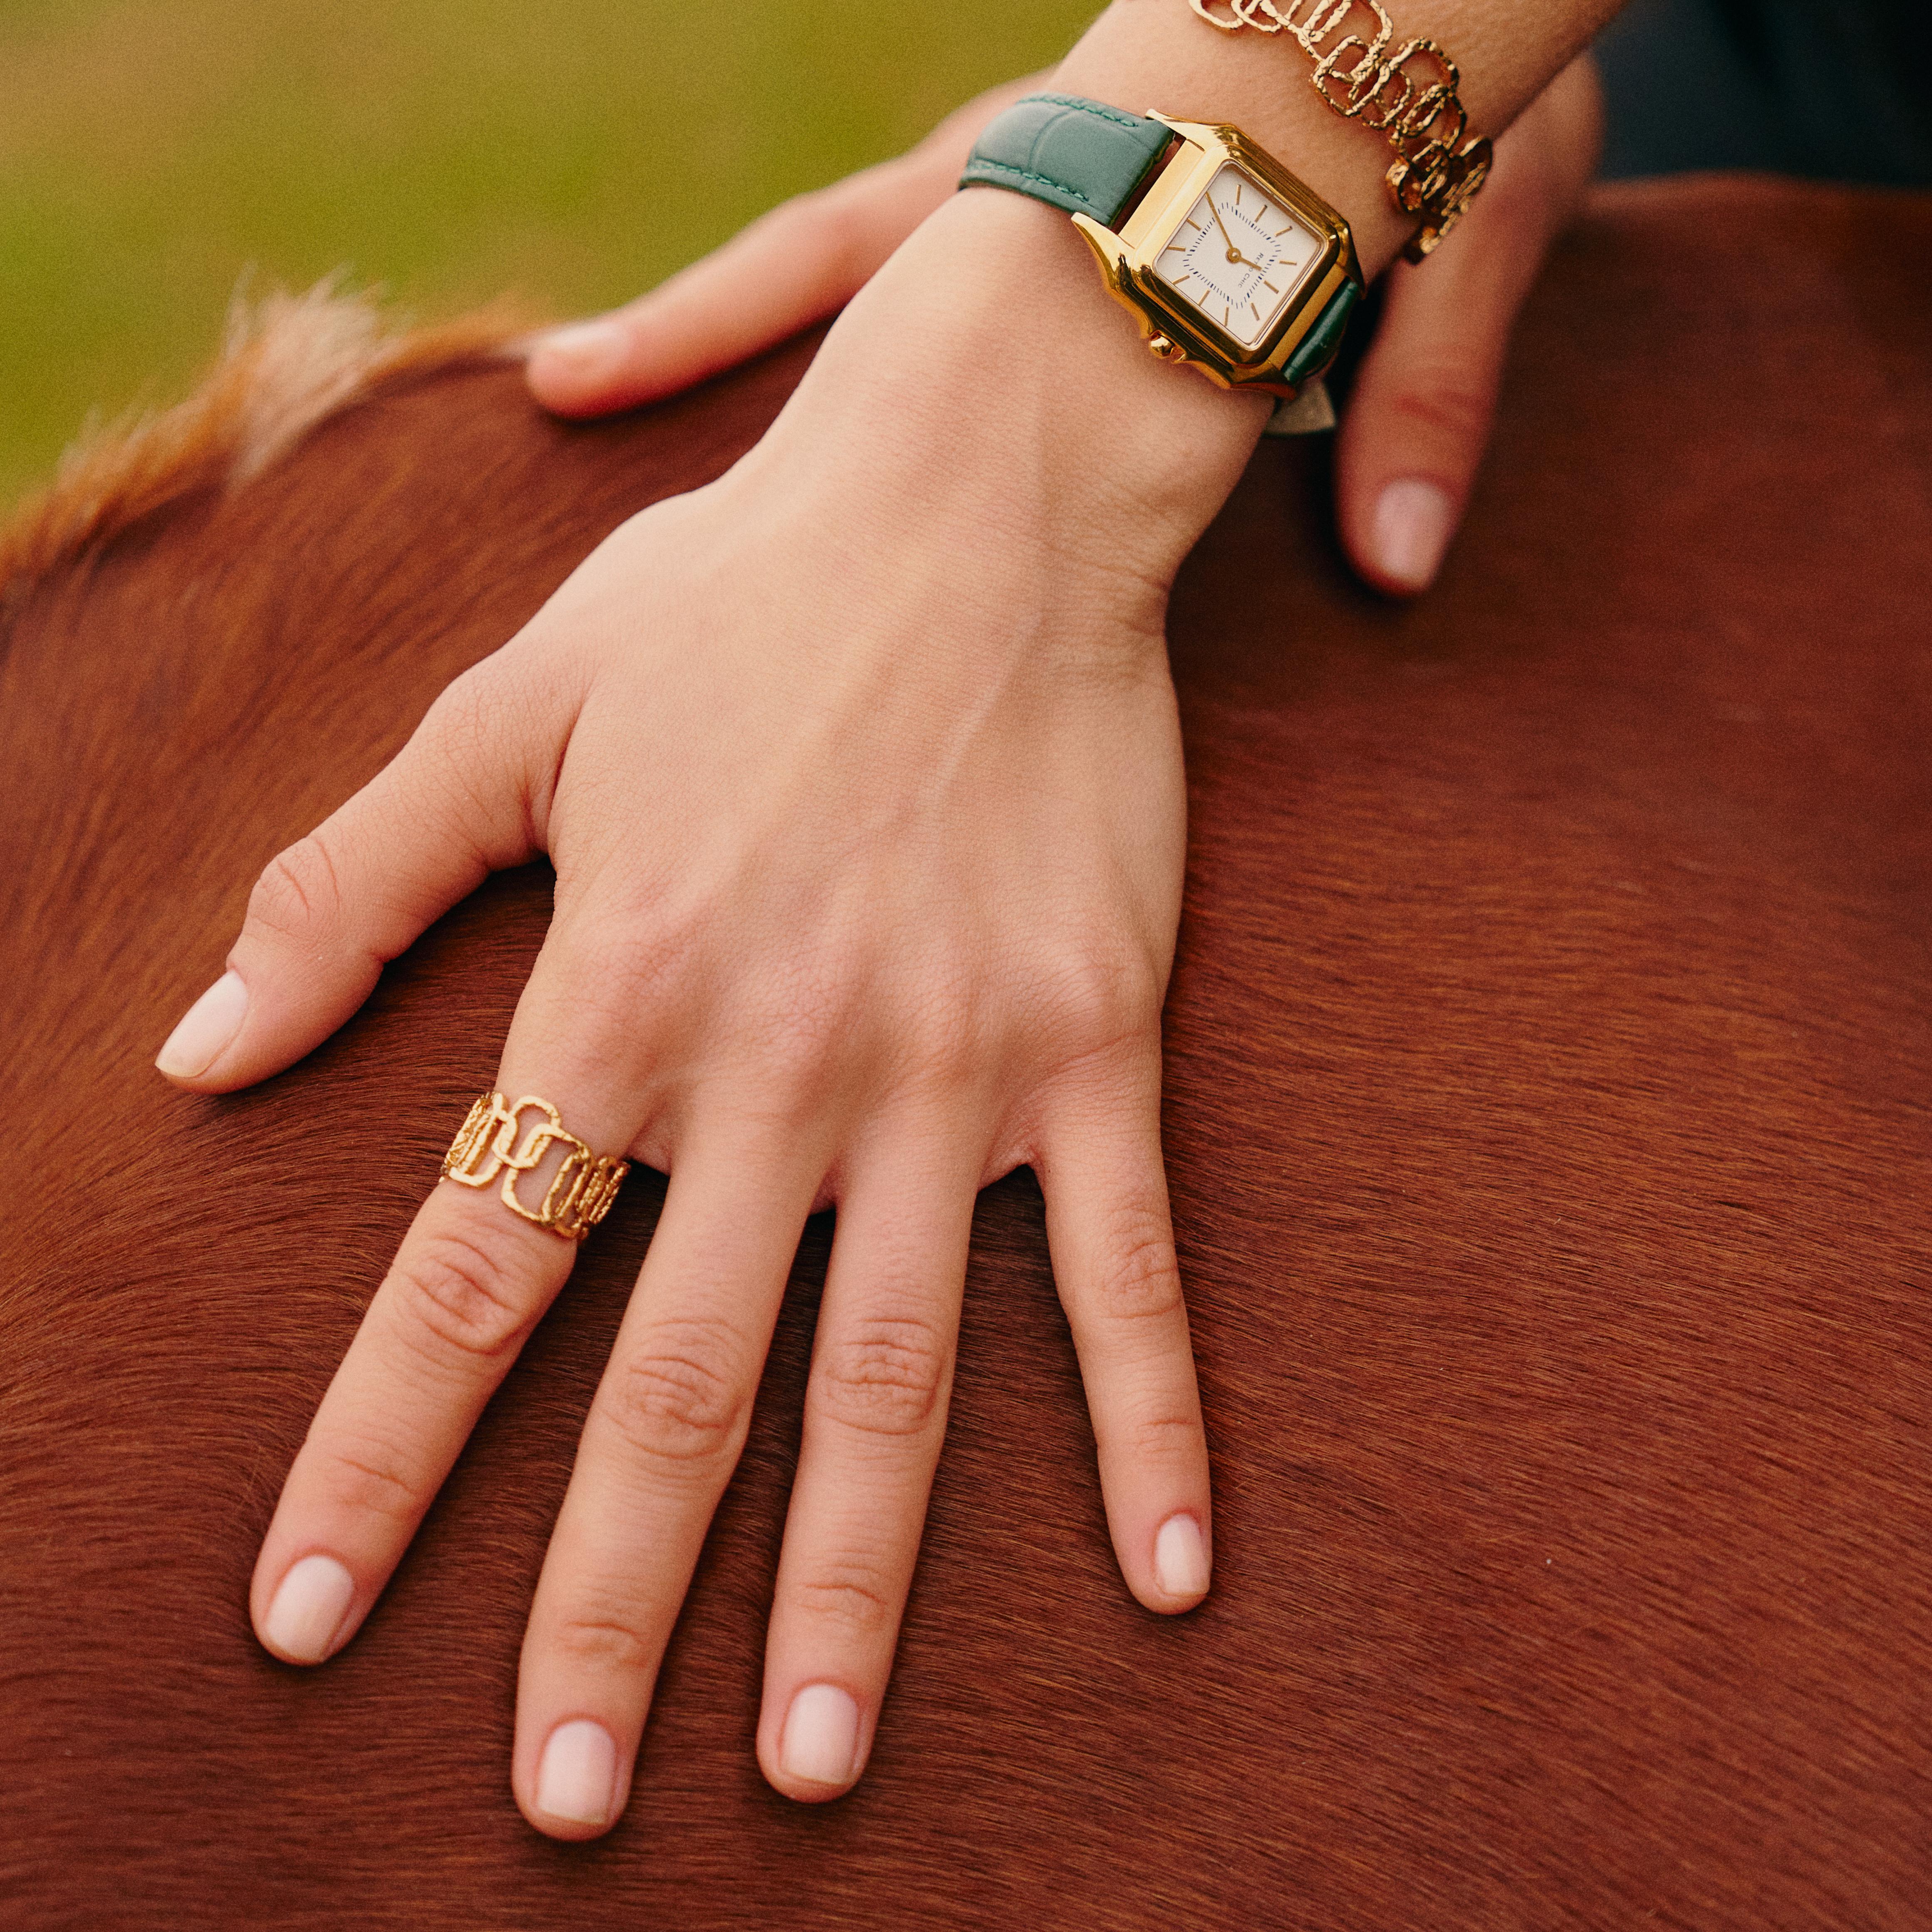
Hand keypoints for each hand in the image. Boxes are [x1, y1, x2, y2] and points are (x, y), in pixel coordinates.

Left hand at [159, 187, 1243, 1834]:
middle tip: (565, 1799)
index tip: (306, 1620)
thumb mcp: (512, 706)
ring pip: (890, 1382)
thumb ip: (351, 883)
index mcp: (621, 987)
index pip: (467, 1275)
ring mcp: (953, 1071)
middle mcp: (781, 1066)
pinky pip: (1121, 1273)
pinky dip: (1145, 1427)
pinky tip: (1163, 1579)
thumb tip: (199, 1052)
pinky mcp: (1092, 1045)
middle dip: (606, 1605)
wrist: (978, 498)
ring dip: (850, 1590)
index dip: (375, 1457)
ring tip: (813, 1765)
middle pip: (675, 1389)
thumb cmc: (740, 592)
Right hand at [528, 56, 1603, 598]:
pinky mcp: (1057, 216)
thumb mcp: (1474, 229)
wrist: (1459, 32)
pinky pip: (916, 281)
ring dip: (744, 329)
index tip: (593, 384)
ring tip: (600, 403)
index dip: (735, 316)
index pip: (888, 249)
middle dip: (699, 326)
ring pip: (864, 273)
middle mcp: (1039, 191)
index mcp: (1097, 175)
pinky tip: (775, 413)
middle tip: (560, 390)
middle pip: (835, 258)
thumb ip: (1428, 385)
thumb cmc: (1469, 123)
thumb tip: (1394, 562)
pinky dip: (831, 332)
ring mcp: (1034, 204)